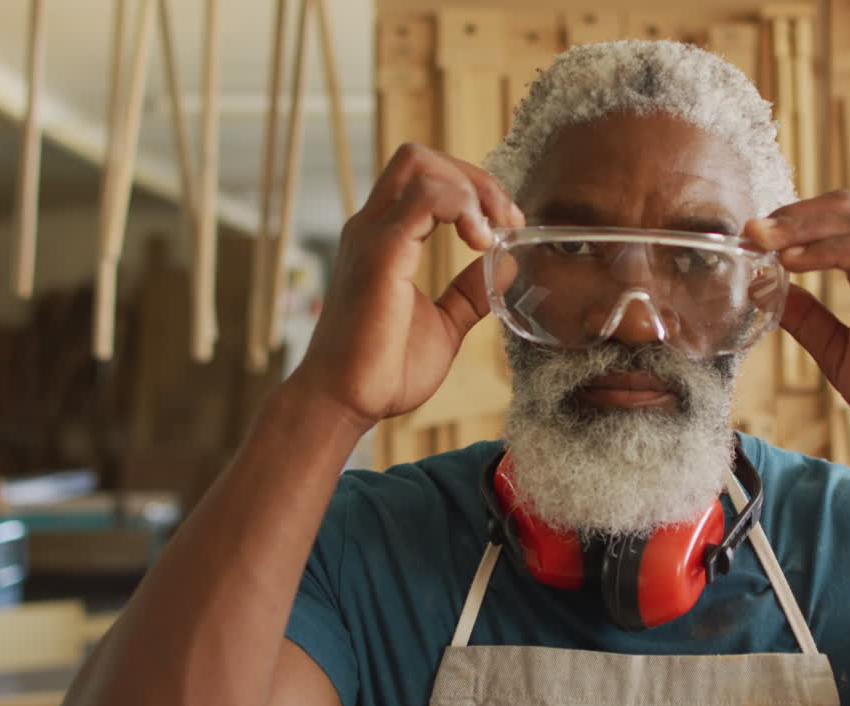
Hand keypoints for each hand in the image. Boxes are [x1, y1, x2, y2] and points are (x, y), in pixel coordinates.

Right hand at [286, 143, 524, 431]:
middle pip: (420, 158)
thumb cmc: (382, 370)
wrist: (342, 404)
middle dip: (474, 177)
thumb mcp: (445, 323)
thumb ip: (470, 291)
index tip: (506, 227)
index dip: (473, 190)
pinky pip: (423, 199)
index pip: (426, 178)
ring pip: (421, 165)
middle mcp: (373, 227)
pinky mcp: (380, 254)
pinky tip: (480, 241)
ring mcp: (372, 236)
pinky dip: (460, 206)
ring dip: (472, 189)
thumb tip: (505, 264)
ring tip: (495, 234)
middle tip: (507, 220)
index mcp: (386, 239)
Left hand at [744, 190, 849, 442]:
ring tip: (760, 237)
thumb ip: (809, 320)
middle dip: (790, 217)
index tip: (748, 238)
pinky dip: (827, 250)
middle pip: (842, 211)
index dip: (791, 225)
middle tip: (747, 229)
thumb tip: (770, 292)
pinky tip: (793, 261)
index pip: (836, 223)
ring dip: (800, 228)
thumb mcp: (841, 353)